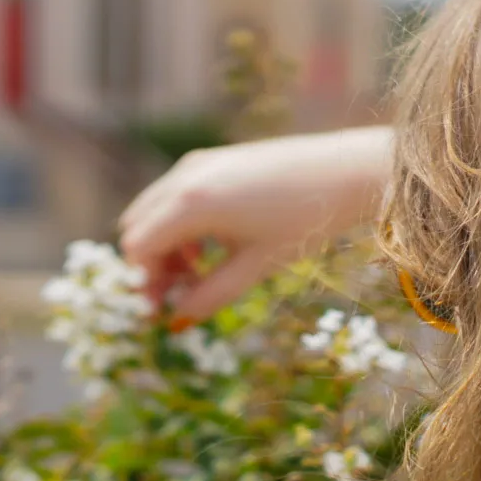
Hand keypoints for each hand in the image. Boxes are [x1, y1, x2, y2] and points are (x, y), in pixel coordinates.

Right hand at [118, 126, 392, 323]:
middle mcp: (185, 176)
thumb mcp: (254, 266)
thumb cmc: (303, 221)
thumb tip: (176, 320)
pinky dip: (177, 224)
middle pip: (137, 226)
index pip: (139, 246)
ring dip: (164, 244)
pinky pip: (174, 195)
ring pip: (154, 210)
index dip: (143, 282)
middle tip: (177, 294)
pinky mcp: (211, 159)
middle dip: (150, 263)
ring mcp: (196, 163)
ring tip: (197, 273)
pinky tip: (208, 245)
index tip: (159, 309)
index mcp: (192, 203)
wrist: (343, 171)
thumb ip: (210, 296)